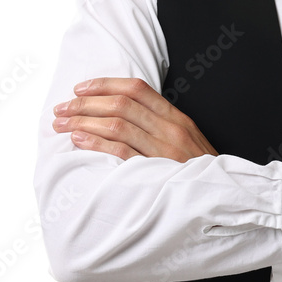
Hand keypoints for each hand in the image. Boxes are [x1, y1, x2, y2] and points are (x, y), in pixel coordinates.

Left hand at [52, 77, 218, 161]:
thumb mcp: (186, 138)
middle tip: (61, 108)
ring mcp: (164, 150)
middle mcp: (170, 128)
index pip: (137, 88)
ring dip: (83, 121)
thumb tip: (123, 113)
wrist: (220, 197)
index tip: (80, 88)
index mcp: (176, 117)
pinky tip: (78, 139)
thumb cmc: (197, 170)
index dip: (105, 84)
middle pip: (121, 104)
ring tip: (62, 124)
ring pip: (117, 125)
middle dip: (85, 103)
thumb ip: (159, 124)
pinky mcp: (156, 171)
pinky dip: (96, 142)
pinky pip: (120, 152)